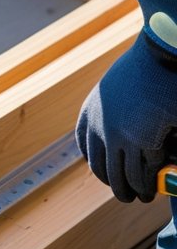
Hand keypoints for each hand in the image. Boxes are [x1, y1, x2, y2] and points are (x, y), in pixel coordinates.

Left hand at [76, 31, 176, 201]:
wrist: (161, 51)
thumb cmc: (145, 65)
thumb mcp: (116, 88)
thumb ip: (112, 109)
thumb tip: (120, 131)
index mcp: (89, 113)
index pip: (86, 149)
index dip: (97, 166)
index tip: (105, 175)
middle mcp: (99, 128)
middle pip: (102, 168)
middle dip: (114, 184)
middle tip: (125, 194)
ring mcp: (119, 136)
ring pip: (123, 176)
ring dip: (132, 191)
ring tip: (142, 196)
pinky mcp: (143, 142)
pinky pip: (145, 171)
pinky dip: (150, 183)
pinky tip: (155, 188)